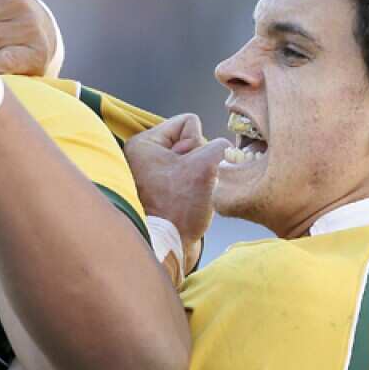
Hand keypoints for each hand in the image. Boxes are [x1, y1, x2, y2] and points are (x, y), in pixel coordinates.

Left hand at [123, 114, 229, 272]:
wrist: (167, 247)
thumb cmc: (178, 209)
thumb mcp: (205, 166)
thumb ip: (220, 146)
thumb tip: (225, 149)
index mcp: (144, 143)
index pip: (188, 122)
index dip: (199, 142)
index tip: (189, 168)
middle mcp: (143, 156)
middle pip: (191, 141)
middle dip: (199, 160)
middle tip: (189, 184)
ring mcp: (151, 173)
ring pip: (193, 160)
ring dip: (199, 175)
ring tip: (190, 195)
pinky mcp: (161, 190)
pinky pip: (189, 176)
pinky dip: (195, 187)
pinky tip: (190, 203)